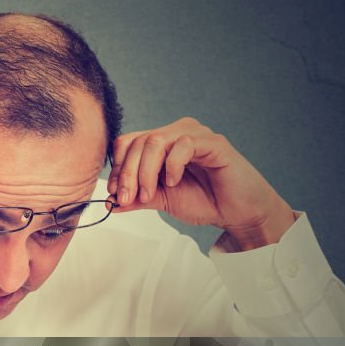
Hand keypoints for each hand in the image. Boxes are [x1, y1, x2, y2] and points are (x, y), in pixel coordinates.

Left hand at [107, 117, 295, 249]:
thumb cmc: (203, 201)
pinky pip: (183, 145)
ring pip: (156, 141)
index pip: (128, 144)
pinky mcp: (213, 142)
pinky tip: (175, 182)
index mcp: (161, 144)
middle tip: (128, 198)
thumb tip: (108, 202)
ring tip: (149, 194)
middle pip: (138, 143)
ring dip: (146, 172)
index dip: (118, 167)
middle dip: (128, 174)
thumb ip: (136, 198)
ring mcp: (194, 135)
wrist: (236, 212)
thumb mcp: (160, 200)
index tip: (115, 194)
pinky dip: (172, 166)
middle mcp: (175, 133)